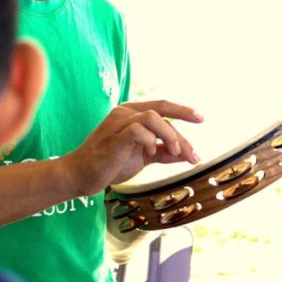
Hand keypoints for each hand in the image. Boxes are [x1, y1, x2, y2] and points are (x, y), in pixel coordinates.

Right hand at [60, 100, 202, 196]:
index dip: (182, 110)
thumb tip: (187, 155)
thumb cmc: (110, 165)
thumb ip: (163, 153)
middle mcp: (125, 113)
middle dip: (182, 131)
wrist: (80, 176)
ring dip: (169, 135)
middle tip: (193, 153)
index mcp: (131, 114)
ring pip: (153, 117)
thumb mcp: (143, 158)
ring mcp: (118, 123)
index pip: (162, 106)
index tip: (201, 118)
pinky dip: (151, 141)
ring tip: (176, 153)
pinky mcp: (114, 137)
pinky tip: (151, 154)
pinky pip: (138, 130)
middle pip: (162, 111)